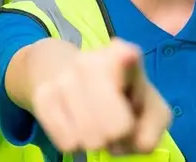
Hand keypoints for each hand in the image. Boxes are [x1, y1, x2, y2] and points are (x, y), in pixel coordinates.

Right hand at [30, 38, 171, 154]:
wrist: (63, 72)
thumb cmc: (120, 95)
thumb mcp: (150, 108)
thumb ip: (152, 127)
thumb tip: (128, 135)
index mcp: (124, 53)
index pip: (128, 57)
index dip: (134, 83)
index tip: (130, 71)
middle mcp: (91, 60)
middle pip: (117, 129)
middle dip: (119, 135)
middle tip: (116, 121)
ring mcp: (65, 78)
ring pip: (91, 139)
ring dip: (97, 140)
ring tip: (96, 122)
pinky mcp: (43, 97)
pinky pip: (68, 142)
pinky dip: (76, 143)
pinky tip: (77, 123)